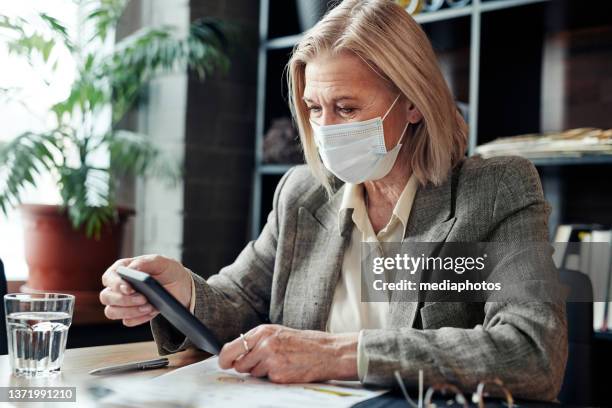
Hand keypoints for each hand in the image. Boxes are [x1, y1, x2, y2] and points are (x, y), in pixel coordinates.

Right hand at [99, 254, 191, 326]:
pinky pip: (127, 321)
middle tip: (143, 299)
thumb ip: (145, 262)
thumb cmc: (167, 270)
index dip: (116, 285)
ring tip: (149, 307)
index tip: (129, 289)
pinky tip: (151, 312)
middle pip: (106, 297)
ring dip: (129, 311)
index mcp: (121, 269)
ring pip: (112, 312)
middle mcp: (117, 287)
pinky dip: (139, 318)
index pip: (108, 278)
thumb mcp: (161, 262)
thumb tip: (131, 269)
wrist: (180, 286)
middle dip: (124, 300)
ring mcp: (122, 303)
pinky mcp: (130, 315)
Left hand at [218, 324, 357, 382]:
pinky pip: (266, 380)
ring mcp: (270, 360)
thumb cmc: (304, 343)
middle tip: (263, 363)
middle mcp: (264, 344)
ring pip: (252, 373)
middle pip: (239, 364)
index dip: (225, 358)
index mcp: (263, 331)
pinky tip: (287, 369)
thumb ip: (258, 340)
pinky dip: (274, 378)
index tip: (224, 363)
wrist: (327, 352)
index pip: (232, 346)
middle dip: (246, 367)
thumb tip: (237, 353)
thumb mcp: (279, 333)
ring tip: (281, 363)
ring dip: (263, 372)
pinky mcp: (278, 374)